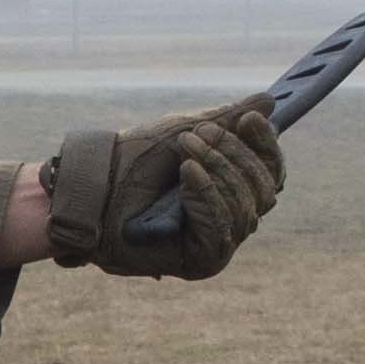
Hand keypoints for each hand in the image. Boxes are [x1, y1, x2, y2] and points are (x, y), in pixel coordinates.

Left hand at [38, 98, 286, 281]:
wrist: (93, 187)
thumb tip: (269, 102)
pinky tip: (188, 173)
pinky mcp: (203, 261)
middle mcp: (231, 217)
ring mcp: (218, 241)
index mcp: (231, 187)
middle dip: (233, 155)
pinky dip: (208, 195)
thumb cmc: (133, 161)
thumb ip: (228, 120)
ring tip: (185, 150)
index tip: (251, 120)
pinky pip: (223, 227)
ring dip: (218, 170)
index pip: (271, 171)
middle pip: (264, 189)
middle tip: (196, 135)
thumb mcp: (186, 131)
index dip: (266, 145)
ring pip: (247, 207)